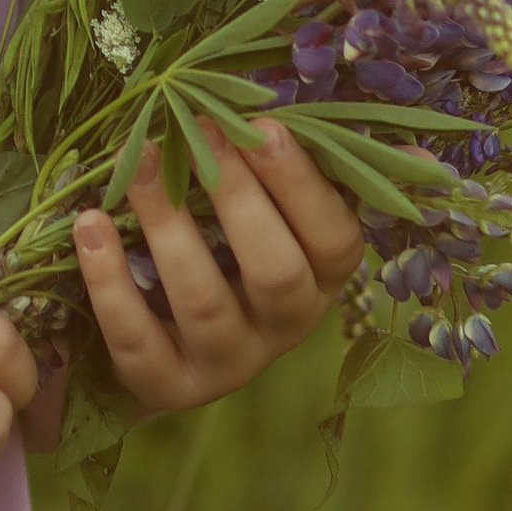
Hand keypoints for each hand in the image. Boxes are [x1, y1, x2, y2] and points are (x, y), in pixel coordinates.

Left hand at [72, 119, 361, 417]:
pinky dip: (110, 282)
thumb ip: (321, 170)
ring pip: (204, 302)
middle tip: (199, 132)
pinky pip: (137, 342)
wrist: (162, 335)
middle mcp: (283, 328)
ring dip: (168, 226)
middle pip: (274, 272)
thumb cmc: (226, 241)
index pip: (334, 239)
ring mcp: (226, 363)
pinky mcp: (167, 386)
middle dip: (237, 197)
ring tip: (135, 163)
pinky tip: (88, 225)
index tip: (264, 124)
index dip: (302, 185)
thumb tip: (423, 155)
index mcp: (321, 278)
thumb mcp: (277, 211)